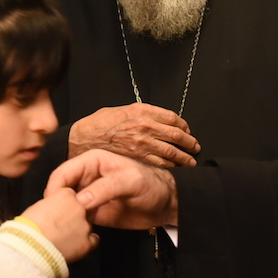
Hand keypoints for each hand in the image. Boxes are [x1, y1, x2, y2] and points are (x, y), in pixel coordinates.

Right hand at [17, 186, 96, 262]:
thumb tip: (54, 210)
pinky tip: (74, 246)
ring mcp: (84, 226)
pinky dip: (86, 243)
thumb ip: (51, 204)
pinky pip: (93, 241)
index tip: (58, 213)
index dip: (64, 206)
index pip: (71, 196)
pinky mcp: (87, 243)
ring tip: (64, 239)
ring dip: (79, 230)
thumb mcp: (38, 206)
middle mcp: (79, 208)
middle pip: (81, 210)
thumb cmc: (28, 227)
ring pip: (87, 225)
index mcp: (66, 195)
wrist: (31, 246)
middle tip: (60, 226)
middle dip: (73, 217)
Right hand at [48, 150, 175, 229]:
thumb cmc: (153, 185)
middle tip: (56, 220)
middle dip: (55, 204)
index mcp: (91, 162)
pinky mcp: (92, 213)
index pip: (63, 172)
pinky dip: (72, 226)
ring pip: (65, 205)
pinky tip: (75, 233)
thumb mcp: (132, 181)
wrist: (167, 205)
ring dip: (63, 217)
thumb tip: (81, 199)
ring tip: (65, 229)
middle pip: (60, 189)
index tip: (52, 205)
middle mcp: (86, 177)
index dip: (54, 188)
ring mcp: (88, 196)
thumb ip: (107, 187)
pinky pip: (75, 218)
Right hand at [68, 104, 199, 167]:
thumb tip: (155, 118)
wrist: (83, 140)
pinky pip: (161, 162)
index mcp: (142, 111)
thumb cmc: (98, 124)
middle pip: (177, 135)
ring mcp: (143, 143)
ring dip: (185, 156)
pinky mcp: (138, 158)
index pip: (172, 118)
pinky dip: (171, 165)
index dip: (183, 125)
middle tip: (195, 146)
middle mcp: (145, 126)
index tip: (186, 129)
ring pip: (172, 151)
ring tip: (191, 160)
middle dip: (189, 142)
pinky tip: (176, 167)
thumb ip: (140, 113)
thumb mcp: (121, 109)